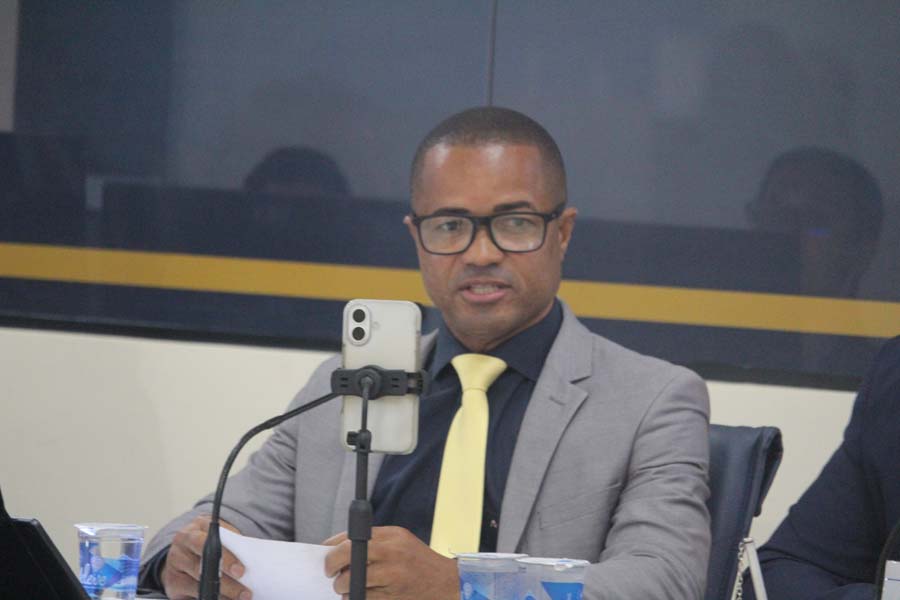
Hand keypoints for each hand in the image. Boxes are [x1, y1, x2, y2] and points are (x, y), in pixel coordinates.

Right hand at [160, 515, 250, 599]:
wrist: (183, 550)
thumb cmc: (210, 542)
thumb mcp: (220, 536)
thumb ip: (233, 544)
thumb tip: (254, 561)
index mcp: (196, 528)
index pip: (210, 543)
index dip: (226, 558)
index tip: (241, 571)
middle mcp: (181, 544)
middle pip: (203, 566)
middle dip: (226, 582)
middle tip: (244, 593)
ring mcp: (174, 565)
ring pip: (198, 583)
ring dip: (221, 595)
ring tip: (239, 598)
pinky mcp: (172, 584)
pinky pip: (191, 595)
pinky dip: (210, 598)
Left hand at [323, 526, 457, 599]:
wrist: (447, 583)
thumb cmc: (419, 562)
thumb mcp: (400, 540)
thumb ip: (373, 540)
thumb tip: (337, 548)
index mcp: (391, 536)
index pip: (351, 538)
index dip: (333, 549)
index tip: (327, 555)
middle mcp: (391, 553)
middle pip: (348, 556)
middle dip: (332, 566)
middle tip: (331, 573)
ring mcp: (392, 576)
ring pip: (351, 582)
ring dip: (342, 587)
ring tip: (345, 587)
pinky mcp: (391, 597)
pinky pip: (362, 598)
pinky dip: (355, 598)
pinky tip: (359, 595)